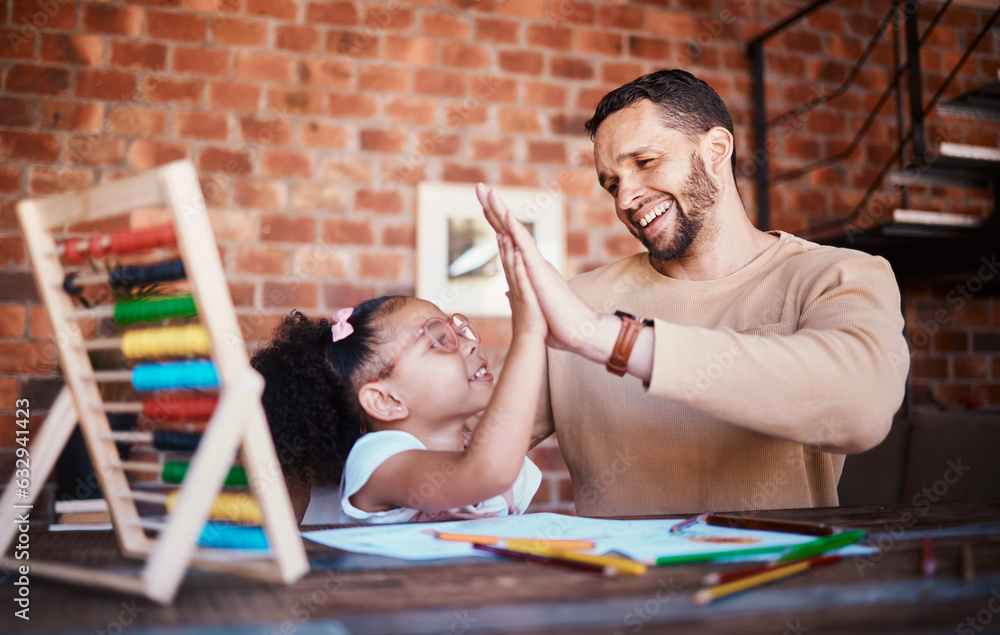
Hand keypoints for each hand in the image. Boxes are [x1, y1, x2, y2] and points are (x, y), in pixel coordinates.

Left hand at [476, 183, 607, 354]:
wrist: (578, 332)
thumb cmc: (558, 322)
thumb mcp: (532, 305)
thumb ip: (521, 294)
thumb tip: (509, 290)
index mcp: (528, 268)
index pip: (506, 240)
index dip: (494, 222)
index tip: (483, 205)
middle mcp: (532, 260)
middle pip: (507, 229)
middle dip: (493, 208)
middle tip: (480, 186)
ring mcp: (536, 264)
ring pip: (515, 232)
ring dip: (501, 211)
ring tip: (489, 191)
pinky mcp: (540, 272)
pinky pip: (526, 246)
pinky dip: (516, 230)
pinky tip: (507, 215)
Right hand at [497, 231, 545, 340]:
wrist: (531, 342)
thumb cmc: (529, 324)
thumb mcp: (521, 305)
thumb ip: (515, 294)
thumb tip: (509, 291)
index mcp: (516, 282)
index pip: (507, 259)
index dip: (502, 243)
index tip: (498, 227)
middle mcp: (515, 283)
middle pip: (505, 257)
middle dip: (500, 239)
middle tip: (492, 226)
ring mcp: (520, 291)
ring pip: (511, 266)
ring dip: (506, 249)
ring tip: (502, 231)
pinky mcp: (527, 299)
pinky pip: (523, 281)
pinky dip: (520, 267)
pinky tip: (518, 253)